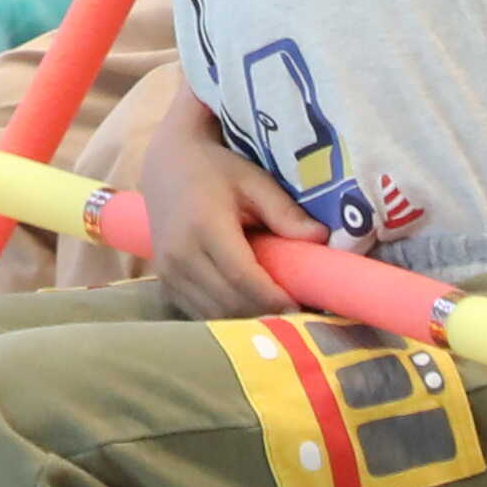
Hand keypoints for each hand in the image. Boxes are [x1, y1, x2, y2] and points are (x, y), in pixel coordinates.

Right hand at [100, 79, 320, 323]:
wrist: (166, 166)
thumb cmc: (215, 170)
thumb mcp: (254, 181)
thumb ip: (284, 211)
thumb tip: (321, 238)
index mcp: (204, 226)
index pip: (241, 276)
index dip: (272, 298)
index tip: (300, 306)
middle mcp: (180, 254)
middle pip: (228, 302)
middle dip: (264, 314)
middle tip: (296, 315)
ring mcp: (167, 272)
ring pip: (213, 315)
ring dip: (247, 321)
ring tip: (276, 315)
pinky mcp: (165, 282)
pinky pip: (200, 313)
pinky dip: (227, 318)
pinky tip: (250, 310)